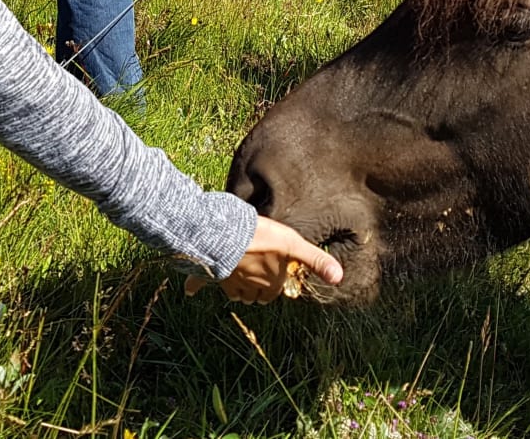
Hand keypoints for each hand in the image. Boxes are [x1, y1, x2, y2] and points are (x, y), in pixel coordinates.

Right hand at [183, 216, 343, 303]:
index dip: (275, 283)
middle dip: (256, 289)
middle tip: (257, 275)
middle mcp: (248, 287)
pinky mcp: (209, 274)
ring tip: (236, 276)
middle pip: (253, 295)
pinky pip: (199, 284)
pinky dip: (194, 288)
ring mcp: (227, 282)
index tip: (274, 274)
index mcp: (269, 283)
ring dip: (235, 289)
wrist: (223, 234)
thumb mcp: (294, 245)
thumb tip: (339, 277)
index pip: (274, 292)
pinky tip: (190, 292)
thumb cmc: (260, 238)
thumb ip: (315, 260)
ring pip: (232, 292)